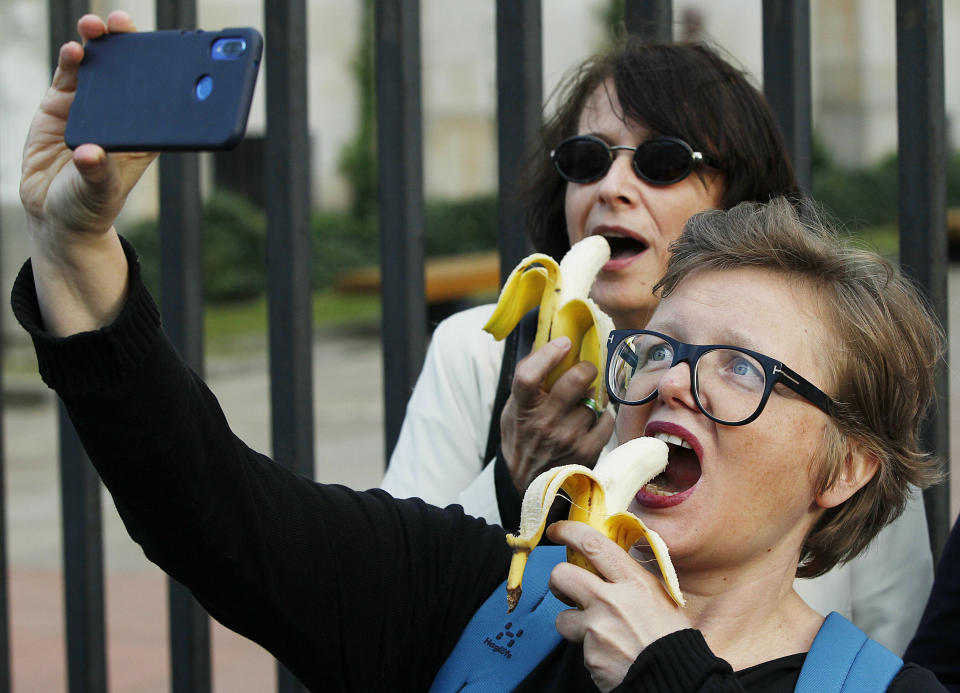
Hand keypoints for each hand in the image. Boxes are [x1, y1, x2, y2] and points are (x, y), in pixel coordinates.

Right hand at [19, 11, 157, 334]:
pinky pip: (69, 75)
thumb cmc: (90, 204)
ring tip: (97, 27)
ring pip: (99, 66)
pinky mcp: (61, 104)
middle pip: (130, 72)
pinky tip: (74, 50)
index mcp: (144, 134)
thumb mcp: (99, 192)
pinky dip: (71, 60)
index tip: (174, 52)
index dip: (168, 72)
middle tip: (125, 25)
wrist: (54, 212)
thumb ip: (96, 172)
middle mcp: (121, 114)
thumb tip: (89, 154)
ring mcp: (91, 105)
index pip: (162, 98)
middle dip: (130, 44)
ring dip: (99, 42)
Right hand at [500, 336, 614, 494]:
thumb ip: (527, 378)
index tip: (564, 342)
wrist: (528, 484)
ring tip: (584, 402)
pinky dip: (602, 416)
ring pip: (594, 401)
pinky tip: (591, 420)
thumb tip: (547, 340)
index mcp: (522, 409)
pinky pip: (606, 420)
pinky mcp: (587, 451)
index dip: (548, 354)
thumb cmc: (522, 438)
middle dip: (587, 368)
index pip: (529, 376)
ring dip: (593, 397)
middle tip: (587, 369)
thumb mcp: (514, 409)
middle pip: (574, 381)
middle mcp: (544, 423)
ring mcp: (567, 438)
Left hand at [547, 521, 689, 691]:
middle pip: (561, 574)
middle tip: (567, 589)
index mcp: (634, 581)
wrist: (674, 679)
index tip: (558, 531)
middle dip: (558, 581)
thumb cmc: (669, 637)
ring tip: (593, 629)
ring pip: (561, 615)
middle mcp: (612, 600)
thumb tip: (607, 560)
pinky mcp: (591, 654)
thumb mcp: (660, 596)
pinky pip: (577, 645)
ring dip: (572, 622)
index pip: (593, 544)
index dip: (569, 532)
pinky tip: (607, 652)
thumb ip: (632, 577)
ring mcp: (599, 628)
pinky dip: (588, 649)